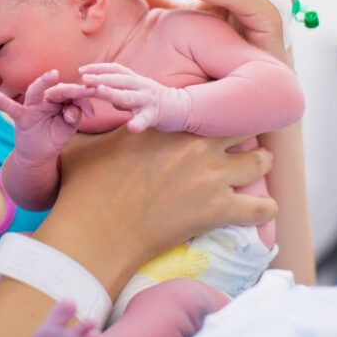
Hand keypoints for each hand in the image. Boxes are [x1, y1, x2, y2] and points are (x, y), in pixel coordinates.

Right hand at [0, 70, 94, 161]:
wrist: (40, 155)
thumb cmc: (54, 136)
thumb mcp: (68, 128)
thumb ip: (74, 117)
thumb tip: (72, 110)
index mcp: (60, 100)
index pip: (73, 95)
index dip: (84, 101)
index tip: (92, 113)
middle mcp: (46, 99)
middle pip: (58, 90)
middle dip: (72, 90)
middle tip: (86, 89)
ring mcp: (32, 106)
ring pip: (36, 91)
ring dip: (43, 82)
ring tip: (52, 74)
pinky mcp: (21, 117)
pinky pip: (12, 108)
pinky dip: (4, 102)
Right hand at [45, 127, 276, 282]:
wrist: (96, 230)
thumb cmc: (86, 188)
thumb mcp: (86, 146)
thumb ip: (92, 128)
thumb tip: (71, 111)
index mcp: (167, 124)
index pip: (207, 106)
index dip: (213, 116)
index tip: (213, 124)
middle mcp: (195, 143)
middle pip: (241, 128)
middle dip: (242, 136)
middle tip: (237, 147)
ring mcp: (211, 175)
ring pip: (260, 161)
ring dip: (258, 166)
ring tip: (252, 172)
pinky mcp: (219, 209)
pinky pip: (263, 207)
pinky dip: (264, 209)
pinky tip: (260, 210)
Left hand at [79, 63, 188, 132]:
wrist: (180, 108)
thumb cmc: (150, 100)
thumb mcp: (133, 91)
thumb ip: (117, 89)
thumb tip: (95, 88)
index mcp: (134, 79)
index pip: (115, 69)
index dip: (98, 68)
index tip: (81, 69)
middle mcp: (141, 86)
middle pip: (119, 80)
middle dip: (101, 78)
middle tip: (84, 79)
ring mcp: (148, 100)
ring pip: (129, 96)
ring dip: (113, 94)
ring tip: (99, 92)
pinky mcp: (155, 114)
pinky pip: (146, 119)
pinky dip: (138, 123)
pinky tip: (131, 127)